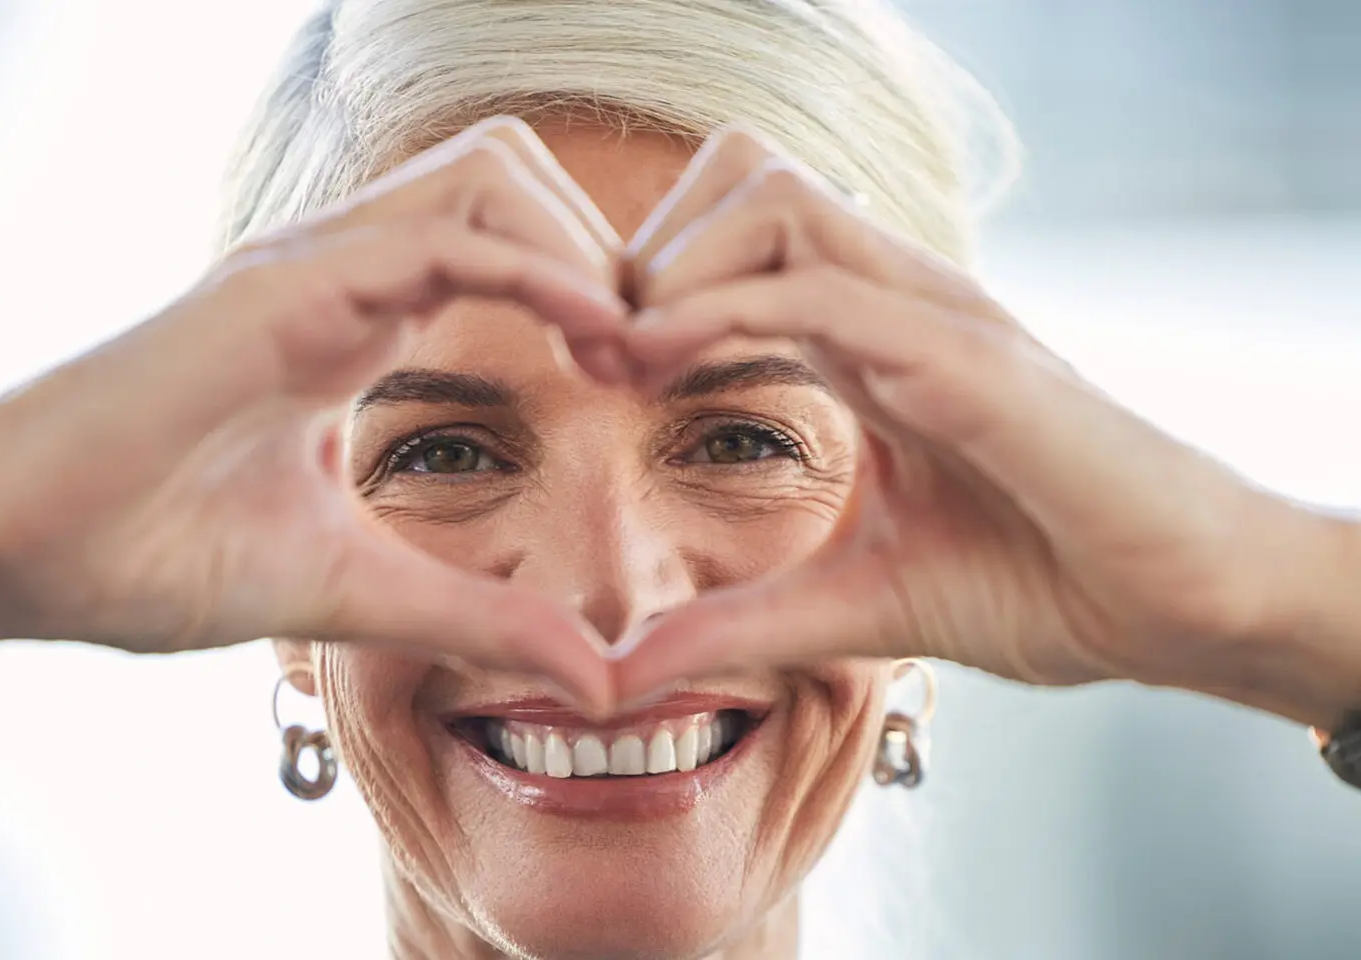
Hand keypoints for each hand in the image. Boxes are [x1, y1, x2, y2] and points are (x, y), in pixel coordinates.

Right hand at [0, 117, 628, 708]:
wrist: (18, 556)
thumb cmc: (152, 556)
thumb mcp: (359, 589)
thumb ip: (478, 616)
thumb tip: (596, 678)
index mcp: (355, 318)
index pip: (502, 241)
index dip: (589, 294)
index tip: (640, 381)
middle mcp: (342, 270)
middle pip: (511, 177)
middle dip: (604, 249)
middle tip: (651, 354)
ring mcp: (313, 263)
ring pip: (490, 174)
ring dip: (582, 247)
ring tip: (628, 352)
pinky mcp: (287, 282)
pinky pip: (444, 234)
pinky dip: (541, 271)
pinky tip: (596, 341)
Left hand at [605, 127, 1332, 720]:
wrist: (1176, 609)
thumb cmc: (1044, 583)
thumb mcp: (856, 603)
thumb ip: (741, 621)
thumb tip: (626, 667)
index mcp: (872, 341)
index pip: (741, 248)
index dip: (651, 291)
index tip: (593, 366)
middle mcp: (899, 305)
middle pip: (749, 183)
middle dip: (650, 250)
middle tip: (594, 346)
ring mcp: (936, 318)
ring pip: (778, 203)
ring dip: (677, 265)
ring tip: (621, 354)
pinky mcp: (969, 357)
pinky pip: (827, 288)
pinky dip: (726, 311)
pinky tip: (662, 362)